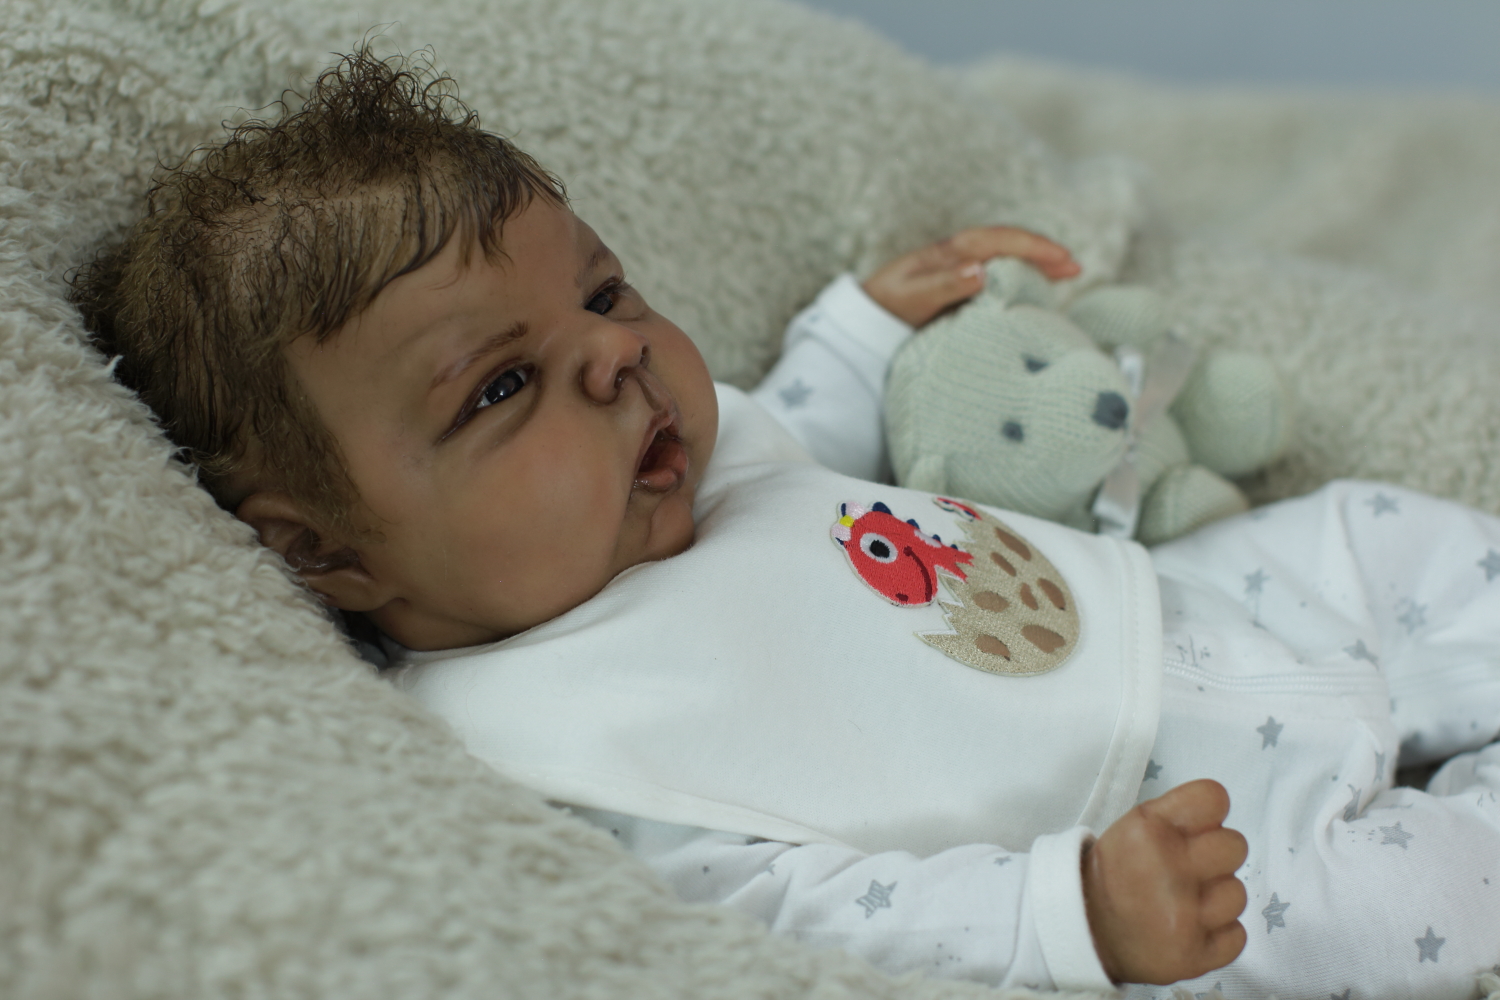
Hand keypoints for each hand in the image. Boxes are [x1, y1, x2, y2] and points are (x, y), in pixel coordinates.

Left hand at [861, 226, 1079, 327]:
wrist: (866, 316)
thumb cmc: (888, 304)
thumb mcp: (912, 296)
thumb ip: (945, 284)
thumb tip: (982, 270)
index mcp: (951, 251)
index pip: (1000, 241)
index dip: (1033, 247)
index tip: (1062, 258)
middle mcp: (961, 255)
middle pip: (1010, 246)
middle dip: (1043, 252)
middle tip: (1075, 267)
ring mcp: (963, 269)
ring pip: (1007, 259)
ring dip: (1036, 265)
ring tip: (1066, 276)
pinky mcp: (961, 287)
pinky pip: (998, 276)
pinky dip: (1022, 279)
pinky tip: (1038, 291)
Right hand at [1083, 779, 1247, 985]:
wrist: (1088, 932)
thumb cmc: (1116, 872)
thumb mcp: (1131, 827)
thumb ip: (1176, 814)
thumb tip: (1221, 814)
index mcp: (1148, 831)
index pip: (1214, 799)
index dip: (1208, 814)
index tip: (1195, 828)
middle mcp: (1168, 871)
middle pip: (1236, 846)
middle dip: (1216, 857)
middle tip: (1189, 869)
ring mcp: (1183, 918)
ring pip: (1237, 894)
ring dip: (1215, 900)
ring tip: (1185, 903)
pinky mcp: (1195, 957)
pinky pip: (1237, 936)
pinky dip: (1217, 935)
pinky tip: (1190, 929)